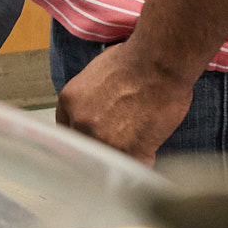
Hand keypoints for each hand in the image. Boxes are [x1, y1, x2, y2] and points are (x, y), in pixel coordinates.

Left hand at [55, 40, 197, 164]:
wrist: (159, 63)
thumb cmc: (135, 60)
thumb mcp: (97, 73)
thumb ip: (89, 99)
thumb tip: (97, 113)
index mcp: (69, 100)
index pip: (68, 129)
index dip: (84, 136)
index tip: (94, 140)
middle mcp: (80, 122)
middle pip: (86, 148)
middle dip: (102, 148)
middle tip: (119, 145)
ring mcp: (103, 139)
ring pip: (107, 161)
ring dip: (122, 158)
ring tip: (137, 148)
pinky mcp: (128, 151)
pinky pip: (133, 167)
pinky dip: (143, 163)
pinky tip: (150, 154)